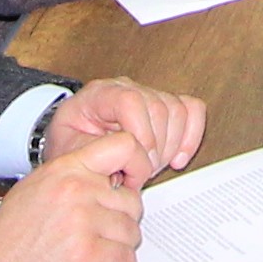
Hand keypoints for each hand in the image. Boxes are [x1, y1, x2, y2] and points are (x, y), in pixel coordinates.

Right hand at [0, 131, 143, 261]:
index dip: (137, 165)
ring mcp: (84, 223)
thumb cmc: (6, 242)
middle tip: (89, 238)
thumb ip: (73, 179)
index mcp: (64, 169)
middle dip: (117, 225)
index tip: (129, 184)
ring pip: (131, 235)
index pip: (124, 145)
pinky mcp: (89, 258)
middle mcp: (77, 190)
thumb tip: (112, 179)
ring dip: (113, 251)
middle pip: (132, 202)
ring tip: (80, 256)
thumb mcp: (35, 190)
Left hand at [44, 77, 207, 175]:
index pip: (130, 101)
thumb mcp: (71, 153)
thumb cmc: (71, 147)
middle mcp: (126, 88)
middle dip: (155, 148)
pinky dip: (191, 136)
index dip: (141, 133)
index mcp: (99, 95)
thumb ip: (95, 155)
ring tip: (151, 166)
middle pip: (158, 107)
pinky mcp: (165, 105)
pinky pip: (191, 110)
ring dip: (170, 147)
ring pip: (177, 110)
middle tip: (140, 172)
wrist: (74, 145)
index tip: (139, 161)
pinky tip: (177, 157)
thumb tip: (125, 164)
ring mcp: (148, 94)